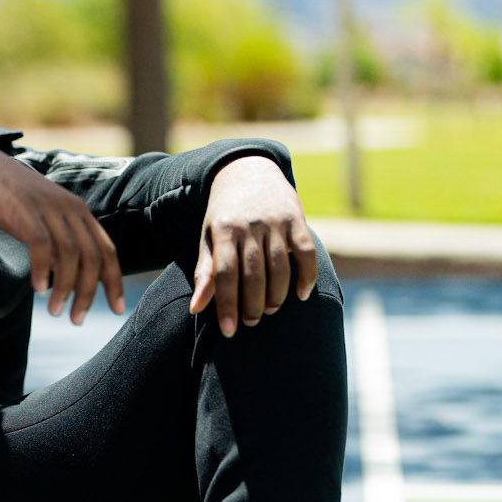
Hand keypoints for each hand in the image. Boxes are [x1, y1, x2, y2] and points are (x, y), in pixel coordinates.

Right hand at [0, 134, 124, 322]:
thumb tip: (69, 280)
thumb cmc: (8, 199)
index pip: (107, 250)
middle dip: (87, 293)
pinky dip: (43, 269)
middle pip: (92, 257)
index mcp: (79, 211)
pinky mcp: (25, 209)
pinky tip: (39, 288)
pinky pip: (42, 244)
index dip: (114, 282)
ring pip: (70, 254)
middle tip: (76, 320)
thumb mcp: (41, 221)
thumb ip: (57, 245)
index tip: (118, 309)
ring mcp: (48, 207)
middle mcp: (70, 208)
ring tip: (55, 311)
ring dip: (65, 287)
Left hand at [190, 156, 316, 336]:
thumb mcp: (209, 237)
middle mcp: (250, 224)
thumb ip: (205, 272)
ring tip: (270, 310)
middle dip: (252, 304)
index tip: (229, 330)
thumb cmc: (224, 214)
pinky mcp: (297, 218)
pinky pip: (306, 252)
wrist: (247, 171)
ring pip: (280, 267)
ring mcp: (275, 221)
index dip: (227, 304)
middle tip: (251, 322)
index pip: (225, 274)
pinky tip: (301, 295)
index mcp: (224, 229)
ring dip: (276, 295)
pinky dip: (307, 276)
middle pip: (253, 274)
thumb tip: (195, 308)